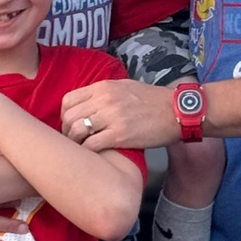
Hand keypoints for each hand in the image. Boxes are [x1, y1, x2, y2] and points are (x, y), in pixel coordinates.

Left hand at [61, 79, 179, 151]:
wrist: (176, 111)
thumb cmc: (152, 100)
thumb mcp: (125, 86)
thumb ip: (103, 93)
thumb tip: (85, 105)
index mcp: (104, 87)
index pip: (69, 100)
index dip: (64, 115)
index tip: (69, 125)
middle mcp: (104, 100)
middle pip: (69, 117)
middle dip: (66, 131)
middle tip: (73, 141)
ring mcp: (111, 117)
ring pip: (76, 132)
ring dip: (75, 144)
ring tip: (82, 149)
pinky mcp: (119, 135)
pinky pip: (91, 146)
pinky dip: (87, 152)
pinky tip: (94, 155)